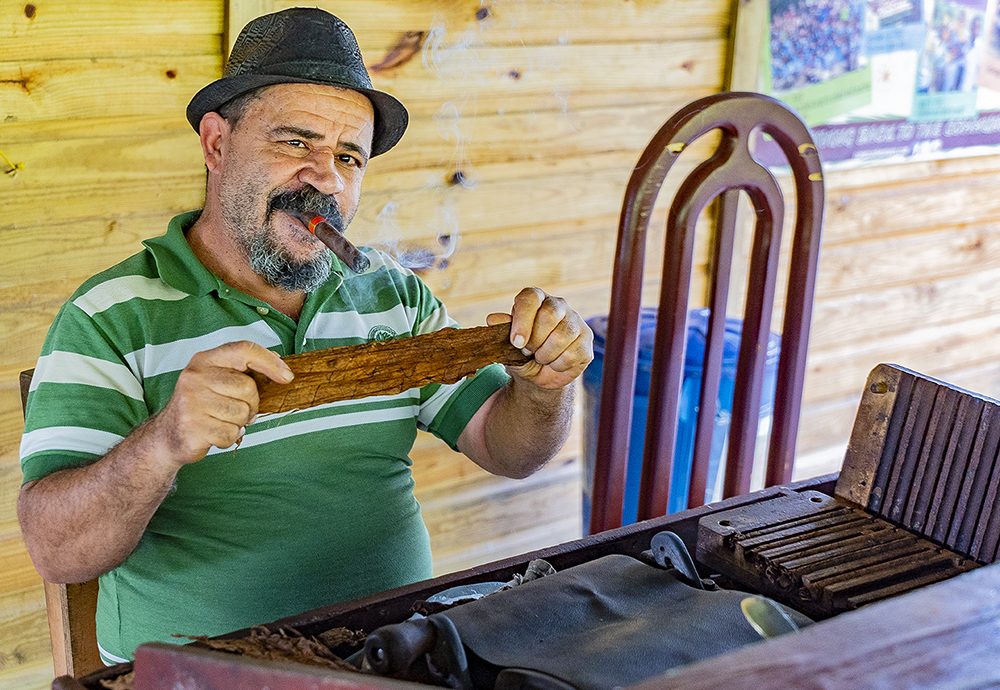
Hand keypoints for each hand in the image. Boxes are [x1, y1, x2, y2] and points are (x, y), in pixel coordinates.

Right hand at [148, 341, 293, 465]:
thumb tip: (279, 364)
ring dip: (239, 423)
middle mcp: (195, 377)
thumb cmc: (201, 406)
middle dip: (251, 404)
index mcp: (204, 360)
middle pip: (248, 388)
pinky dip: (229, 437)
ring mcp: (191, 402)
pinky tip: (214, 433)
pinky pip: (231, 434)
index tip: (287, 377)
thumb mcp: (217, 380)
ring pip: (242, 413)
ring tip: (221, 420)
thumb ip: (243, 371)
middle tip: (237, 411)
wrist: (167, 435)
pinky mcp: (192, 427)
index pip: (244, 350)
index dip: (270, 362)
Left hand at [487, 288, 593, 389]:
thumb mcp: (507, 347)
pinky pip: (572, 353)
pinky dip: (558, 365)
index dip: (522, 320)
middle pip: (549, 315)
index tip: (517, 342)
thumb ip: (501, 333)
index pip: (530, 298)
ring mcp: (575, 321)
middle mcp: (558, 305)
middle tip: (528, 351)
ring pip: (561, 336)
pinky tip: (555, 363)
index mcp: (535, 299)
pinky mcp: (586, 339)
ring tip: (540, 358)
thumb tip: (493, 319)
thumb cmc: (522, 355)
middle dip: (535, 340)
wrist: (540, 375)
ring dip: (545, 355)